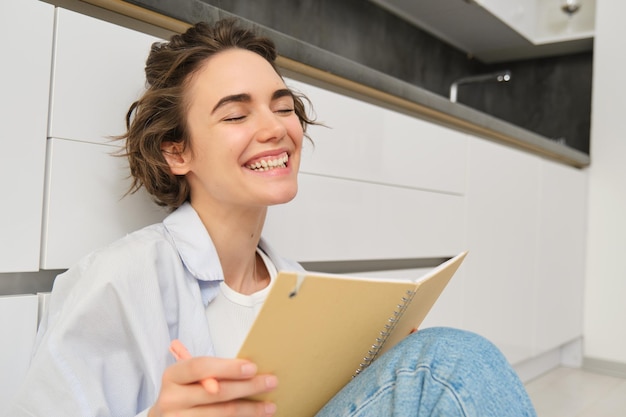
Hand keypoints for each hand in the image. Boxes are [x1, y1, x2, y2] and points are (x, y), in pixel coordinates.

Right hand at [148, 356, 277, 416]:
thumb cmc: (185, 391)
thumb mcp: (190, 377)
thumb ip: (212, 372)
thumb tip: (251, 371)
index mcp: (172, 376)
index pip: (200, 367)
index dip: (228, 367)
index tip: (252, 368)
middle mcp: (171, 400)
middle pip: (217, 392)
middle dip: (248, 387)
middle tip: (271, 382)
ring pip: (222, 414)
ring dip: (250, 410)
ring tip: (270, 406)